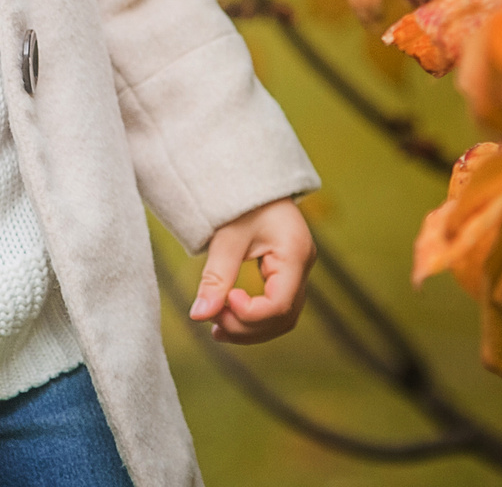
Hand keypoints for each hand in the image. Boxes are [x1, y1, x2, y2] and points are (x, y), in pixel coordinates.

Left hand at [188, 196, 313, 342]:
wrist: (250, 172)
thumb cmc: (240, 198)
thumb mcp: (226, 236)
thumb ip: (215, 278)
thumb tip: (198, 317)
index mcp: (295, 253)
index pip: (279, 304)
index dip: (249, 314)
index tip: (222, 302)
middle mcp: (303, 265)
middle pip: (283, 317)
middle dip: (247, 327)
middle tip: (213, 325)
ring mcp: (297, 269)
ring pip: (281, 317)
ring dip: (250, 328)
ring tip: (216, 329)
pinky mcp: (286, 271)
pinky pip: (275, 305)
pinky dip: (253, 317)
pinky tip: (227, 317)